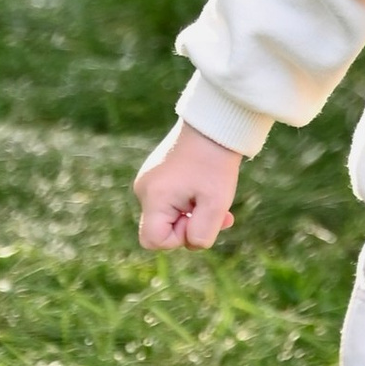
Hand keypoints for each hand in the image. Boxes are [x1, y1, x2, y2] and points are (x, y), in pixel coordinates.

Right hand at [134, 122, 242, 250]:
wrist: (215, 123)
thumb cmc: (215, 163)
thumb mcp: (215, 204)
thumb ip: (201, 234)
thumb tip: (190, 243)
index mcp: (152, 197)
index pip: (153, 241)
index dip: (179, 239)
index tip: (200, 217)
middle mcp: (143, 189)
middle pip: (162, 229)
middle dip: (191, 226)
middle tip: (221, 213)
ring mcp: (149, 179)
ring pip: (169, 215)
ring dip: (194, 214)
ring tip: (218, 198)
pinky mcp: (158, 173)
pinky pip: (171, 200)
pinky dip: (190, 201)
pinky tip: (208, 188)